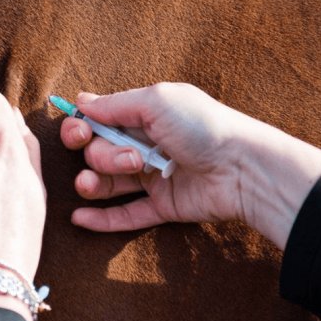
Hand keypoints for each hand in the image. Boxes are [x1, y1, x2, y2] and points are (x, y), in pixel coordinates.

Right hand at [60, 83, 320, 247]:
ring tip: (93, 185)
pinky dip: (101, 219)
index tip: (79, 132)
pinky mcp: (162, 207)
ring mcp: (152, 178)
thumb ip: (116, 104)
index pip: (98, 121)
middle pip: (98, 153)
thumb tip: (81, 101)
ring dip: (93, 183)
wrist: (242, 167)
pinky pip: (126, 215)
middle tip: (130, 158)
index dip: (81, 127)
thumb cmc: (202, 127)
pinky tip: (79, 218)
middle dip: (102, 155)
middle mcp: (144, 145)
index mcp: (143, 116)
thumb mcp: (157, 101)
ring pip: (107, 184)